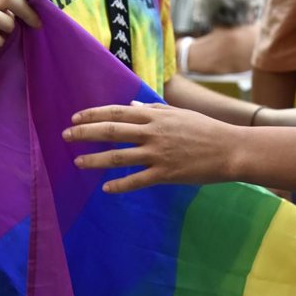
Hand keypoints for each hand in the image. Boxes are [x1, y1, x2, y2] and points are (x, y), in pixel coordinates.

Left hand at [63, 103, 241, 192]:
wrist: (230, 149)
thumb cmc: (206, 130)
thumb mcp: (178, 114)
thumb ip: (153, 111)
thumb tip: (132, 106)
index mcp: (155, 117)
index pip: (116, 112)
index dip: (93, 115)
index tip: (75, 118)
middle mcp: (153, 133)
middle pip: (111, 131)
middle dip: (85, 133)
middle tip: (65, 137)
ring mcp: (158, 154)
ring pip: (118, 156)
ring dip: (95, 159)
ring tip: (77, 162)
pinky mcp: (166, 174)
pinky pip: (137, 181)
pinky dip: (120, 185)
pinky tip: (106, 189)